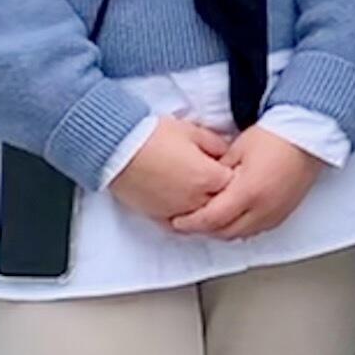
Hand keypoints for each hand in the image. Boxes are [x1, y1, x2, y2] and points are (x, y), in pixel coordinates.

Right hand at [107, 116, 231, 226]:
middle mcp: (196, 199)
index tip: (232, 168)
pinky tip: (185, 207)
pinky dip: (185, 217)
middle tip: (219, 182)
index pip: (236, 184)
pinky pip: (180, 224)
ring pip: (203, 220)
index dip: (236, 175)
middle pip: (222, 206)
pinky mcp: (159, 217)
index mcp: (208, 177)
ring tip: (202, 194)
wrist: (118, 148)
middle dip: (225, 195)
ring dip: (206, 209)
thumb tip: (227, 152)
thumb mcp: (191, 130)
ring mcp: (178, 211)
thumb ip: (215, 144)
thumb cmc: (153, 136)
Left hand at [171, 125, 323, 241]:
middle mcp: (262, 209)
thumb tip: (204, 183)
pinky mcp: (284, 214)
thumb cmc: (276, 137)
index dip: (191, 222)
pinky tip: (234, 218)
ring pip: (241, 235)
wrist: (308, 137)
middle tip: (189, 222)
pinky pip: (257, 230)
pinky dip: (241, 228)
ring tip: (209, 220)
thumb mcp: (237, 148)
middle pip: (225, 232)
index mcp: (247, 192)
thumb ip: (218, 170)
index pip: (211, 218)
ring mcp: (275, 214)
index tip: (177, 221)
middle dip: (204, 229)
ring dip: (223, 231)